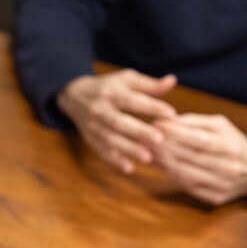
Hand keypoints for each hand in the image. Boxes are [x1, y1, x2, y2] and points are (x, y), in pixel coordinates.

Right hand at [56, 70, 177, 173]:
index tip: (171, 113)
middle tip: (159, 139)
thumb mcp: (126, 80)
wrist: (74, 95)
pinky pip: (101, 151)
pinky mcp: (90, 138)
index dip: (151, 106)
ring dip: (128, 149)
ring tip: (148, 157)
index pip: (132, 100)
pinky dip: (114, 160)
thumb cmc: (108, 87)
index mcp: (111, 92)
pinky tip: (129, 167)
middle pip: (119, 121)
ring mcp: (93, 125)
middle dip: (138, 131)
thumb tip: (172, 80)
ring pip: (110, 139)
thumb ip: (149, 84)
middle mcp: (100, 109)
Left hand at [153, 113, 246, 205]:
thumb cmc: (232, 142)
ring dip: (163, 162)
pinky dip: (172, 176)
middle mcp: (228, 167)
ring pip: (186, 174)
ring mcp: (223, 185)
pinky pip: (189, 187)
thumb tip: (165, 121)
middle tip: (144, 138)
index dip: (175, 133)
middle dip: (164, 147)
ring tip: (148, 151)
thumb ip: (192, 121)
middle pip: (190, 157)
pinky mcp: (217, 198)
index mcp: (230, 146)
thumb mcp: (219, 125)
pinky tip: (161, 165)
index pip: (200, 140)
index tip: (156, 125)